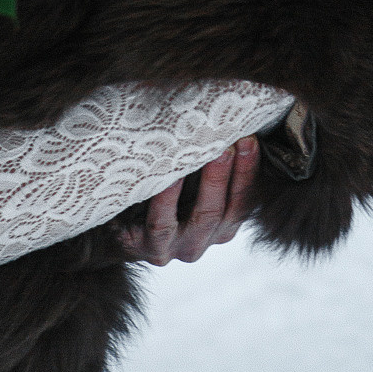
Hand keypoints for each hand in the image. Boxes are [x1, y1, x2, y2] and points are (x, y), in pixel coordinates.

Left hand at [116, 137, 258, 265]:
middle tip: (230, 141)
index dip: (249, 171)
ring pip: (201, 218)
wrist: (123, 229)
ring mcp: (178, 248)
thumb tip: (230, 123)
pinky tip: (169, 175)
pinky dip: (168, 198)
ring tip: (208, 153)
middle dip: (229, 173)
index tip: (250, 139)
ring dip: (209, 183)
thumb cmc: (164, 197)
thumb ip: (212, 166)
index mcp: (222, 227)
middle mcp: (205, 240)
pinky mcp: (151, 248)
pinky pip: (161, 223)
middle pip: (224, 210)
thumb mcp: (192, 186)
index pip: (245, 201)